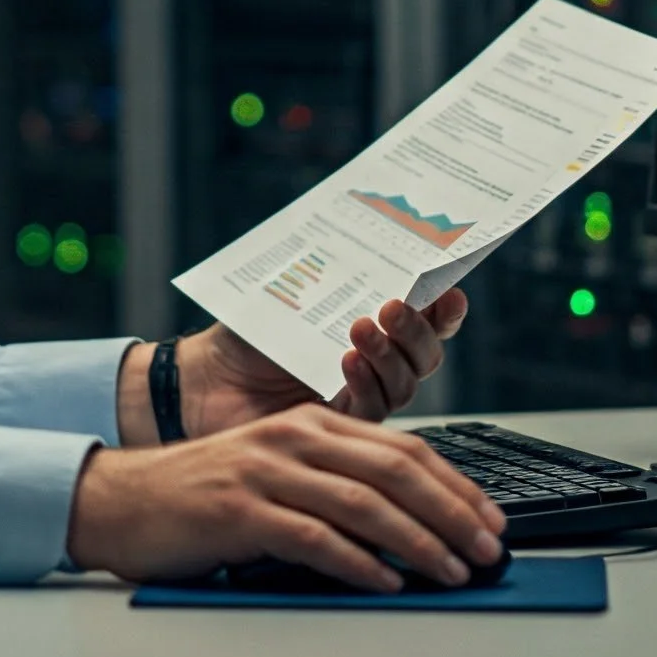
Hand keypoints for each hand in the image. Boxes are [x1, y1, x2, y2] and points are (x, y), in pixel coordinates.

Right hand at [67, 401, 504, 588]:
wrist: (123, 500)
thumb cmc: (205, 494)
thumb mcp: (277, 471)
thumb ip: (333, 481)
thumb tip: (409, 521)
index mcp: (307, 423)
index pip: (401, 447)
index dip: (453, 483)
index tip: (489, 518)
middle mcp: (291, 438)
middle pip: (391, 469)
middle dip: (450, 510)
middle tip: (487, 547)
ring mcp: (265, 472)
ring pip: (360, 502)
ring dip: (416, 541)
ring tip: (450, 569)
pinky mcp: (240, 510)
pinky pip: (312, 536)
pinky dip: (356, 562)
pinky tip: (384, 582)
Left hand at [117, 293, 467, 441]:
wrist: (207, 379)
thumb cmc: (250, 332)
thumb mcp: (294, 291)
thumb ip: (334, 272)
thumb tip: (365, 228)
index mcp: (372, 326)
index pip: (425, 319)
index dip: (444, 308)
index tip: (449, 290)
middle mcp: (375, 364)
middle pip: (424, 353)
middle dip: (416, 328)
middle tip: (393, 305)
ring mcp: (360, 396)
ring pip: (403, 382)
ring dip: (389, 353)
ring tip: (362, 326)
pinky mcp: (340, 428)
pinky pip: (369, 409)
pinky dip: (364, 382)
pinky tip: (346, 361)